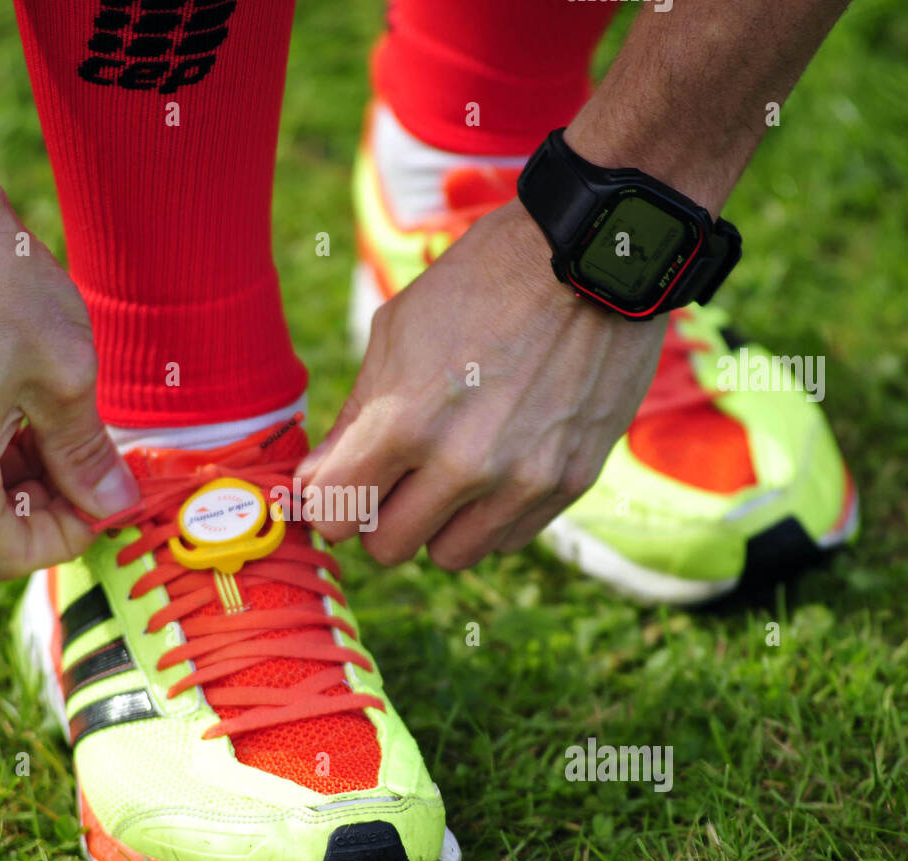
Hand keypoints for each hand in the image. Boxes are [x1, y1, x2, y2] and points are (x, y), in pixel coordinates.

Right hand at [0, 201, 136, 578]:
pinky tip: (15, 394)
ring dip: (18, 467)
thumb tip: (114, 505)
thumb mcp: (66, 376)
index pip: (10, 555)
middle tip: (97, 455)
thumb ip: (88, 456)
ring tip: (58, 412)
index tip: (106, 499)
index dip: (68, 538)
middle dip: (48, 498)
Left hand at [297, 198, 665, 570]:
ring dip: (438, 525)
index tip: (341, 484)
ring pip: (449, 556)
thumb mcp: (396, 334)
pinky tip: (497, 465)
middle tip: (393, 478)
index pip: (334, 515)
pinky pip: (507, 539)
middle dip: (379, 517)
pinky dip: (491, 516)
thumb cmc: (479, 284)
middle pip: (387, 549)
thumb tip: (315, 486)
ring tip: (447, 473)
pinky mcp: (570, 484)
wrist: (593, 257)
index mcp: (406, 421)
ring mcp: (522, 481)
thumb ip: (354, 420)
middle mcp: (464, 465)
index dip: (329, 502)